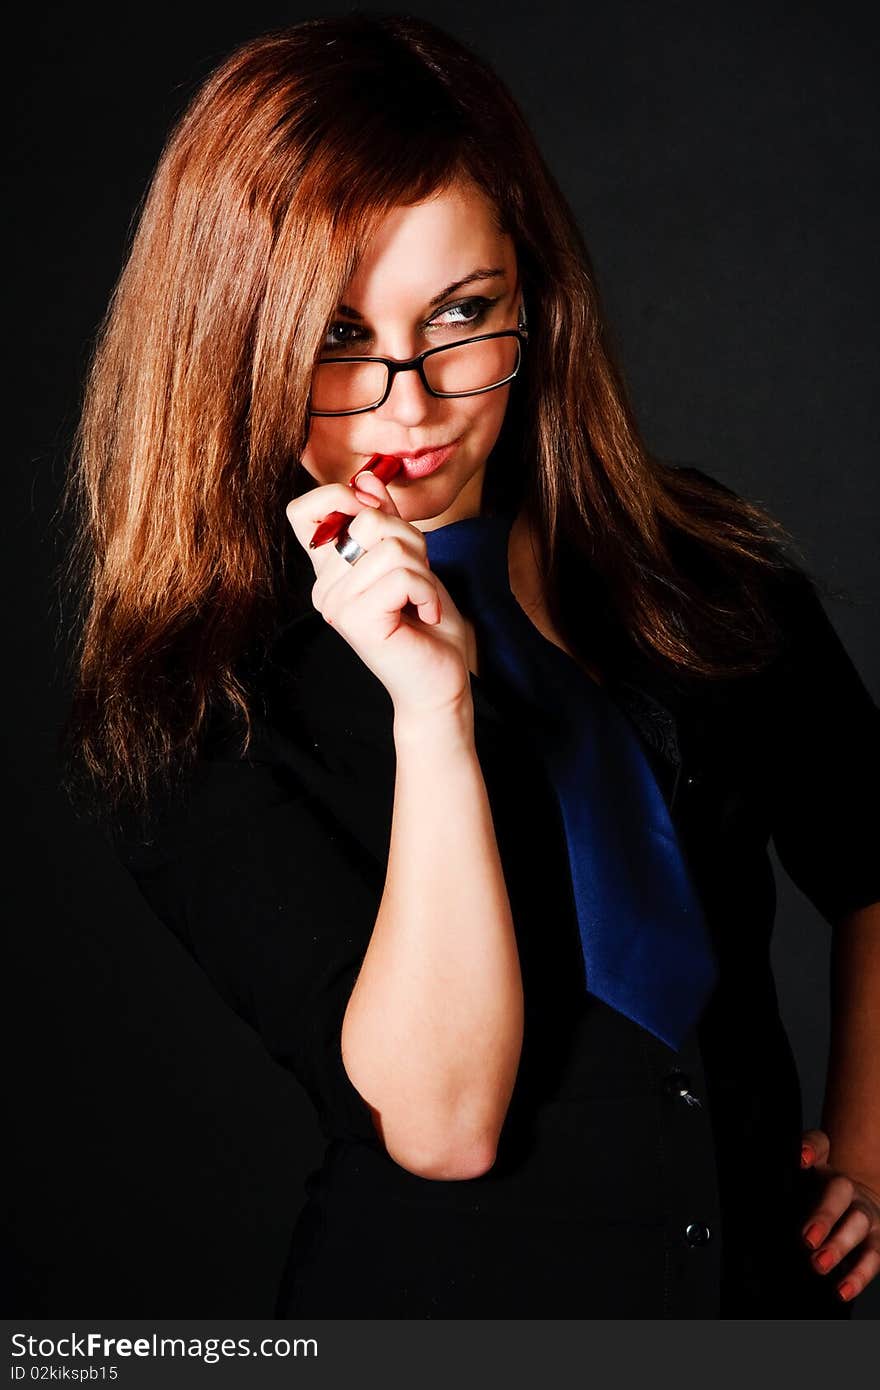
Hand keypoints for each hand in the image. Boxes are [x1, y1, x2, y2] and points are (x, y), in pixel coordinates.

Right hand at [286, 470, 473, 719]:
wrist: (439, 680)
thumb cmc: (426, 623)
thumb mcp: (410, 559)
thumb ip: (386, 520)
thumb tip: (366, 478)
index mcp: (328, 571)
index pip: (303, 511)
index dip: (340, 497)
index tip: (377, 519)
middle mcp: (323, 587)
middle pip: (367, 520)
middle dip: (410, 541)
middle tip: (416, 580)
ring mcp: (335, 605)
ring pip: (390, 547)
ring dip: (423, 572)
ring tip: (421, 602)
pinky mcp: (356, 620)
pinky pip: (401, 575)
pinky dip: (426, 591)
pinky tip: (425, 616)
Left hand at [799, 1126, 879, 1303]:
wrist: (854, 1203)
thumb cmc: (819, 1192)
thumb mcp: (803, 1179)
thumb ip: (794, 1167)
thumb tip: (792, 1164)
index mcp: (824, 1166)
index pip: (819, 1145)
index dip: (811, 1148)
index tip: (801, 1159)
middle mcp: (848, 1188)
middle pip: (838, 1192)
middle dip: (823, 1215)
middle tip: (805, 1239)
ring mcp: (865, 1215)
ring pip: (858, 1226)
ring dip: (839, 1247)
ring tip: (818, 1266)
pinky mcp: (876, 1242)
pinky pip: (872, 1259)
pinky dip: (857, 1277)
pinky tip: (841, 1291)